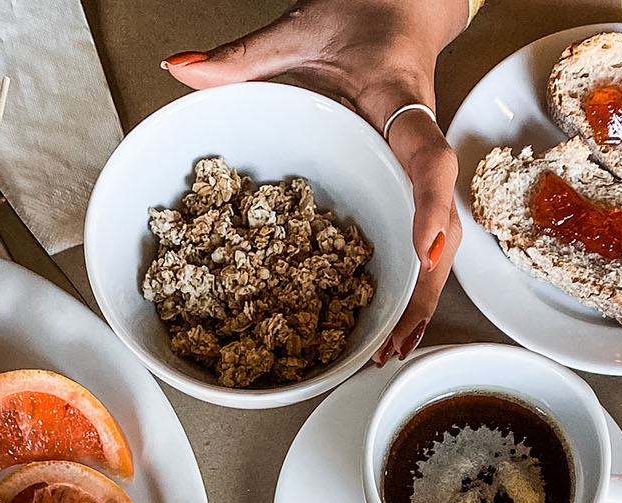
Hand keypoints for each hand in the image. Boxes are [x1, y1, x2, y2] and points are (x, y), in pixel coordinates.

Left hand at [164, 0, 477, 360]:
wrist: (401, 8)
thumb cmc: (360, 18)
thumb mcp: (299, 31)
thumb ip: (243, 55)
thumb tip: (182, 67)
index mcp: (401, 105)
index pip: (427, 161)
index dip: (428, 207)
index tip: (424, 249)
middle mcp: (418, 147)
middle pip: (440, 226)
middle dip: (423, 286)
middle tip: (397, 337)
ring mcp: (417, 174)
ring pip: (437, 245)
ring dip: (418, 300)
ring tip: (392, 350)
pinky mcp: (407, 188)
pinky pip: (417, 242)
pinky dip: (408, 287)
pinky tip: (391, 325)